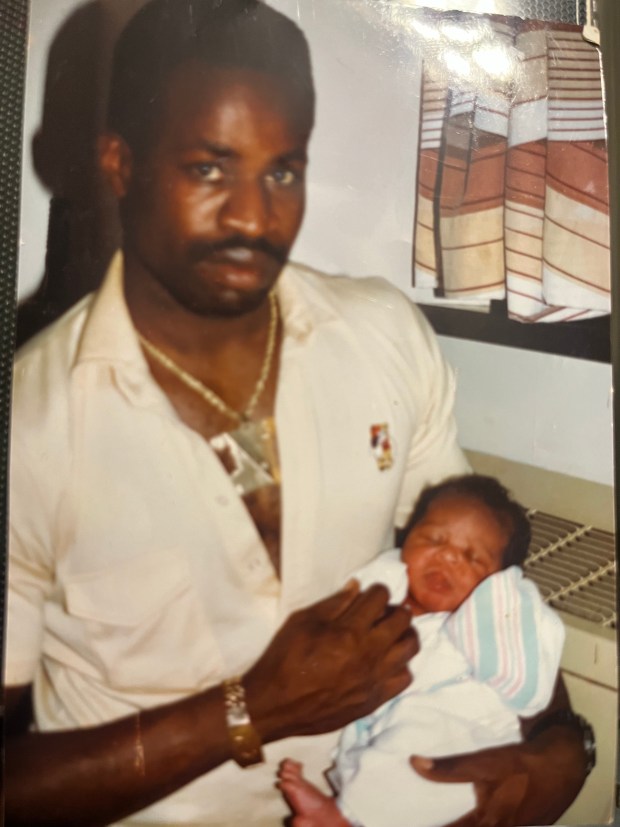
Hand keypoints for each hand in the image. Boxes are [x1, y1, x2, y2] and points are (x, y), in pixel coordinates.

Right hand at [245, 583, 417, 741]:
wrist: (275, 704)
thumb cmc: (285, 657)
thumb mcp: (302, 620)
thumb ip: (334, 603)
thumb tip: (357, 587)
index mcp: (349, 630)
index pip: (380, 598)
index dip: (378, 591)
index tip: (372, 593)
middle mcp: (369, 653)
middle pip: (402, 620)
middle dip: (396, 608)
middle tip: (385, 611)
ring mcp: (375, 678)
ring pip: (410, 648)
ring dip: (405, 634)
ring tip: (393, 632)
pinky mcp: (375, 699)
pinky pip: (405, 677)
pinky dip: (402, 665)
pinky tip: (388, 661)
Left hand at [410, 726, 586, 826]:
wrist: (565, 763)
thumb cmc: (522, 764)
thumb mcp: (484, 763)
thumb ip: (450, 768)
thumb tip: (414, 763)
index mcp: (488, 823)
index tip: (406, 823)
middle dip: (451, 823)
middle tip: (430, 818)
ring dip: (466, 822)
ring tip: (448, 816)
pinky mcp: (526, 821)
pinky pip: (496, 824)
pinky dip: (481, 820)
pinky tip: (478, 813)